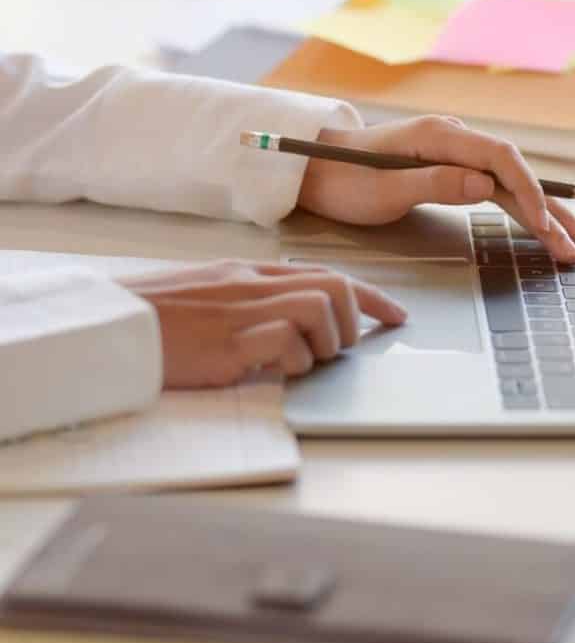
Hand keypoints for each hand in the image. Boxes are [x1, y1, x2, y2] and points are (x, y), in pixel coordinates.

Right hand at [119, 260, 406, 387]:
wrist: (109, 325)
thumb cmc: (157, 316)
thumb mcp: (210, 292)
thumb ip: (253, 297)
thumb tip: (296, 318)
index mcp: (250, 272)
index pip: (326, 273)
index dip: (369, 295)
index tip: (396, 315)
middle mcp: (252, 285)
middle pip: (334, 286)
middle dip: (355, 318)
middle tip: (340, 346)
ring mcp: (241, 312)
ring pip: (319, 310)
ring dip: (324, 342)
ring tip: (300, 360)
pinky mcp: (228, 343)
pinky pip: (285, 344)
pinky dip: (291, 362)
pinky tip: (271, 370)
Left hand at [297, 117, 574, 263]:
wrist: (317, 170)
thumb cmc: (344, 180)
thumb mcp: (383, 188)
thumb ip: (435, 183)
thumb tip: (486, 185)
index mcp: (440, 136)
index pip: (501, 159)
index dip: (528, 192)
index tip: (543, 225)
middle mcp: (455, 139)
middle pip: (516, 173)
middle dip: (551, 209)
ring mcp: (456, 154)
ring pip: (511, 184)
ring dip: (544, 214)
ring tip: (573, 243)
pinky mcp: (453, 169)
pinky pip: (497, 189)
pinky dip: (522, 210)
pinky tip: (544, 224)